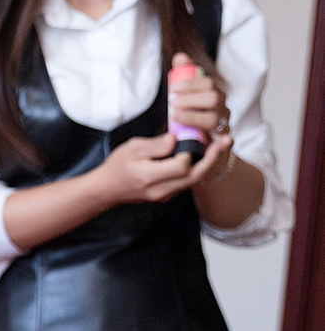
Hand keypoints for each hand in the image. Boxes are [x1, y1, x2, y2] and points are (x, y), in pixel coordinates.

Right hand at [94, 128, 232, 208]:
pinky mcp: (166, 195)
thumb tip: (175, 139)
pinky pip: (186, 183)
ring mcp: (164, 195)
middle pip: (193, 176)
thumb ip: (154, 145)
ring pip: (192, 181)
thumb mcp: (131, 149)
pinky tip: (201, 156)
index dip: (190, 150)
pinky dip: (195, 169)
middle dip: (211, 158)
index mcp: (149, 176)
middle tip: (224, 141)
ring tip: (218, 146)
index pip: (181, 166)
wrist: (107, 190)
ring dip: (206, 164)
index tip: (192, 134)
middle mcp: (160, 189)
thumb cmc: (117, 166)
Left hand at [167, 63, 231, 148]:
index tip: (173, 89)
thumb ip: (184, 77)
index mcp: (215, 95)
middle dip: (191, 99)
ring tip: (175, 116)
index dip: (191, 84)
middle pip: (213, 97)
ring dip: (194, 117)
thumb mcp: (186, 98)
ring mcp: (223, 126)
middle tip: (172, 103)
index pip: (208, 83)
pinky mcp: (222, 145)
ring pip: (214, 119)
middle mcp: (222, 109)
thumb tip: (180, 57)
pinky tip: (214, 140)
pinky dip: (224, 142)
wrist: (201, 150)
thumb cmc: (192, 121)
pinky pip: (227, 143)